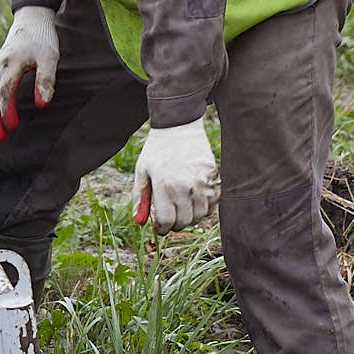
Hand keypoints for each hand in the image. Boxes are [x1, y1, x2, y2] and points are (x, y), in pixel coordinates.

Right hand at [0, 5, 58, 140]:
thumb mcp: (50, 57)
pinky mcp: (0, 68)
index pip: (5, 91)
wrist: (32, 18)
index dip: (7, 110)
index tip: (12, 126)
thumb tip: (42, 104)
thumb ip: (46, 80)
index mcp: (11, 62)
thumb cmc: (42, 37)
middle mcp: (0, 65)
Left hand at [131, 119, 220, 233]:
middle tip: (170, 219)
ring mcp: (202, 182)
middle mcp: (185, 186)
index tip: (159, 227)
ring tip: (182, 210)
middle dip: (175, 225)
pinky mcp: (213, 176)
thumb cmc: (156, 149)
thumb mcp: (142, 171)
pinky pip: (213, 202)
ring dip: (191, 218)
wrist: (178, 125)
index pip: (167, 221)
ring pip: (201, 215)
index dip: (162, 229)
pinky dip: (206, 207)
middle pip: (184, 221)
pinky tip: (195, 201)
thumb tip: (139, 222)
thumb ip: (140, 197)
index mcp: (164, 185)